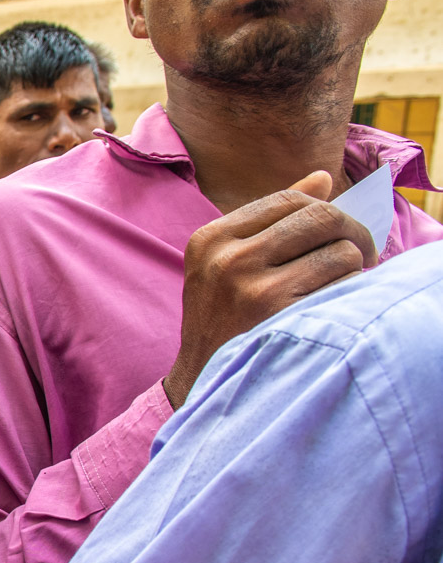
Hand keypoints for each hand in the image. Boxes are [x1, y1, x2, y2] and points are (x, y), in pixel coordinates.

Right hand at [168, 171, 378, 407]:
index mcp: (210, 239)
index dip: (323, 209)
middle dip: (351, 232)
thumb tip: (321, 178)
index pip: (288, 199)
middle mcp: (228, 258)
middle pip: (319, 215)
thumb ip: (270, 222)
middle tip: (359, 254)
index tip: (335, 233)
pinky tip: (335, 308)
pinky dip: (352, 292)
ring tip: (340, 288)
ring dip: (353, 268)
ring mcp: (252, 285)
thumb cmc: (224, 323)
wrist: (203, 384)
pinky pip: (345, 282)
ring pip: (340, 249)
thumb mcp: (226, 266)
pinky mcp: (279, 312)